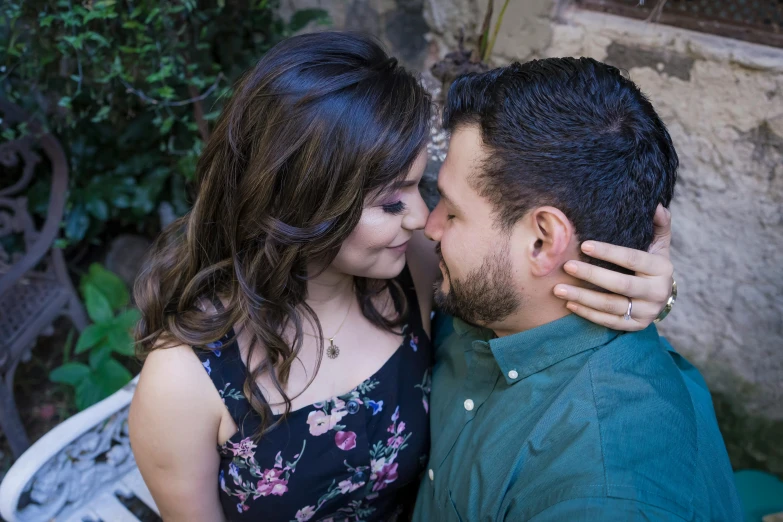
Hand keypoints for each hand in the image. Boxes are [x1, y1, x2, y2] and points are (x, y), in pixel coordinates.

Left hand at [553, 204, 673, 330]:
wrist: (661, 296)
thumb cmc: (651, 264)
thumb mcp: (658, 244)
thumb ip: (658, 224)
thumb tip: (656, 204)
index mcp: (662, 268)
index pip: (633, 258)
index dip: (608, 252)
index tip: (584, 245)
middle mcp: (657, 292)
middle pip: (621, 284)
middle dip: (591, 275)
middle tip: (566, 266)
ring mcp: (646, 312)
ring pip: (611, 306)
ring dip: (583, 298)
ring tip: (558, 289)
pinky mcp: (635, 326)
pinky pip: (609, 322)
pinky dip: (588, 313)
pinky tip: (569, 304)